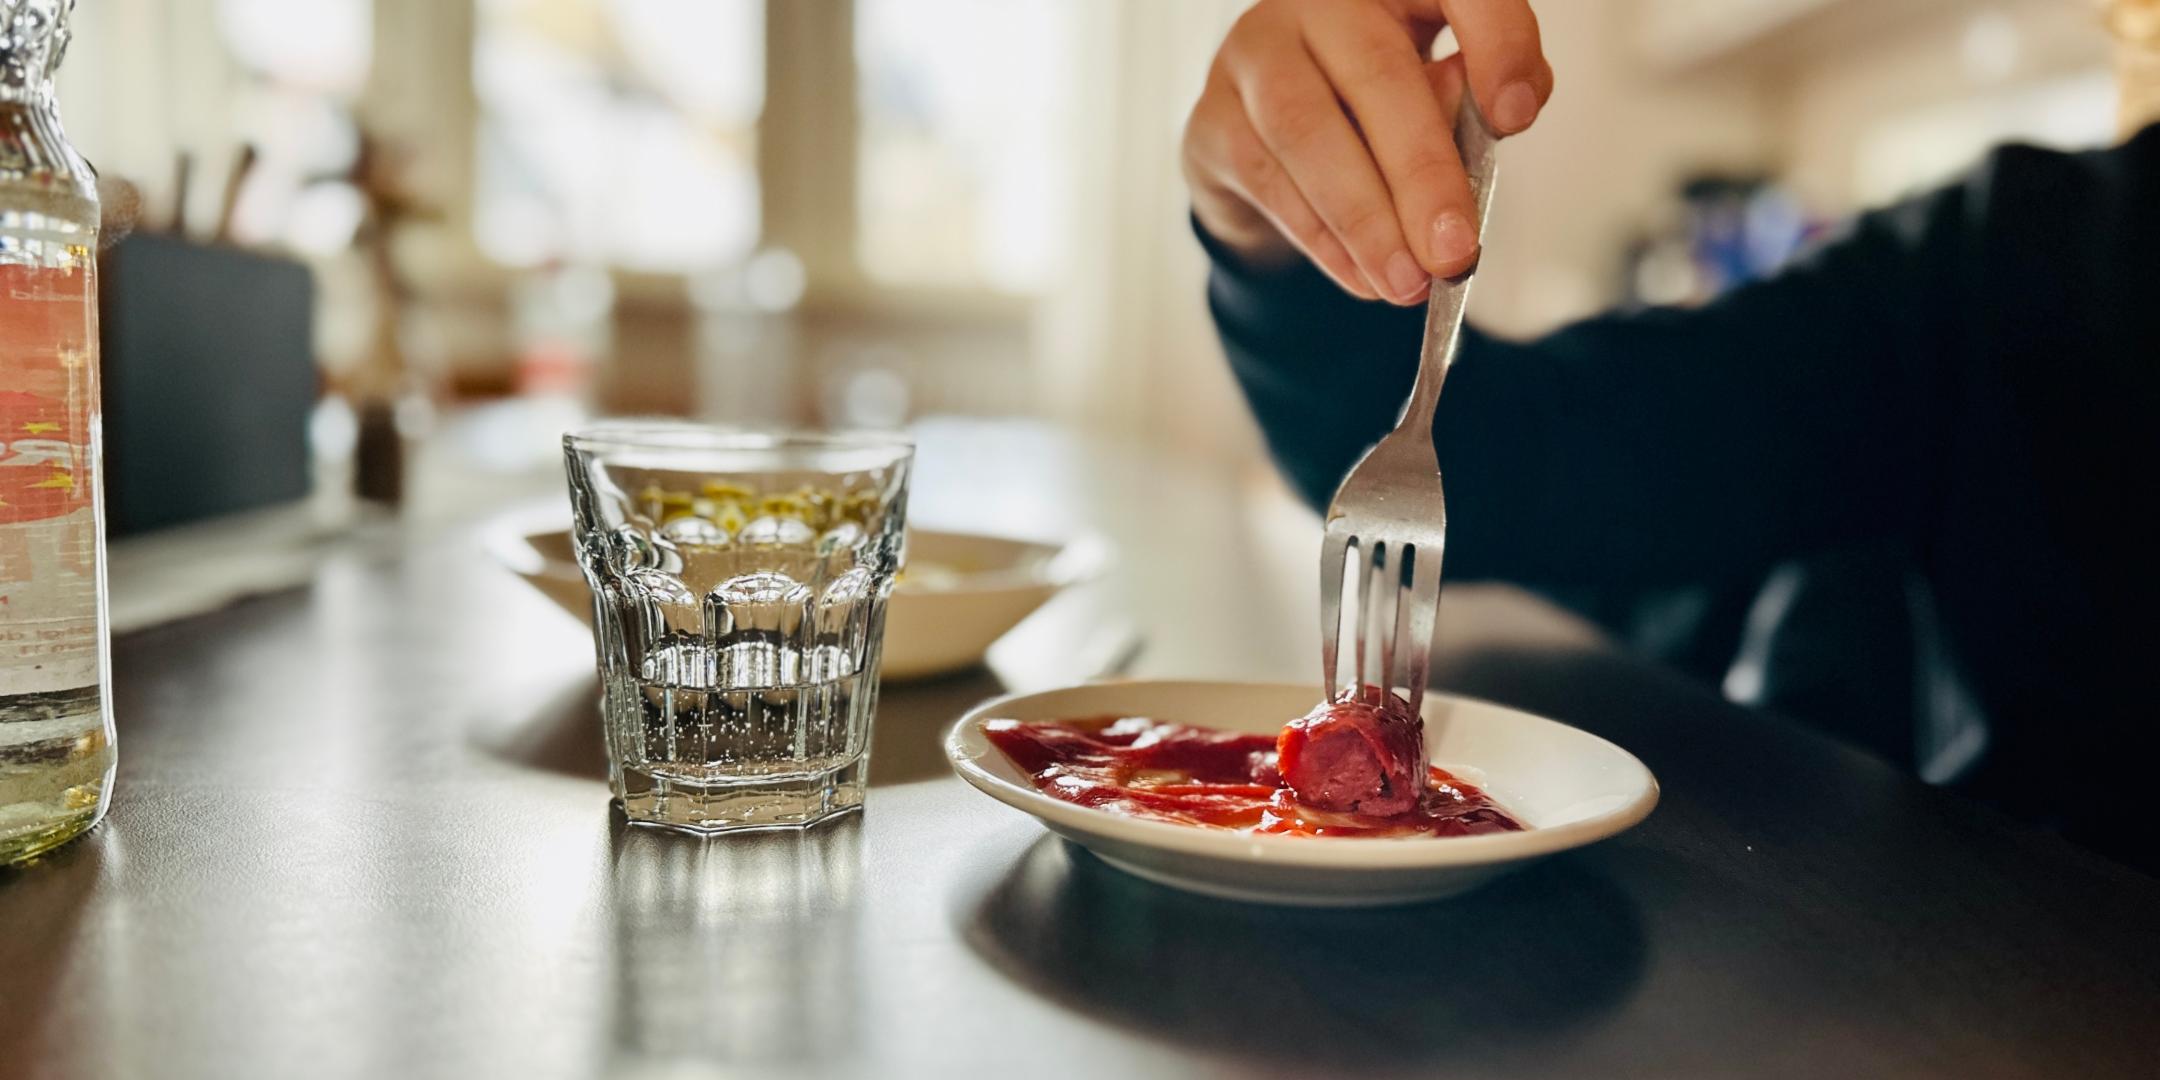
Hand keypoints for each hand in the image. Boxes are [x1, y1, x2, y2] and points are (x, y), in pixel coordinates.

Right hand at [1183, 0, 1552, 303]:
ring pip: (1307, 132)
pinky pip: (1269, 181)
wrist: (1266, 140)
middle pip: (1376, 73)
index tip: (1516, 116)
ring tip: (1408, 281)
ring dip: (1364, 221)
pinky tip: (1362, 276)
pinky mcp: (1212, 117)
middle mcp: (1317, 0)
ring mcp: (1254, 53)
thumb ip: (1471, 99)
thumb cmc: (1371, 108)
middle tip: (1455, 251)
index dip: (1495, 43)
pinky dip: (1322, 240)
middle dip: (1422, 175)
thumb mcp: (1437, 90)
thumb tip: (1494, 120)